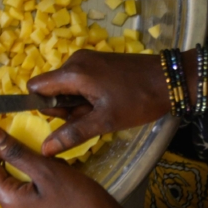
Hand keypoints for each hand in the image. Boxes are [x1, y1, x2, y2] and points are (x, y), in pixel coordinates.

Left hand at [0, 125, 121, 207]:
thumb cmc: (77, 197)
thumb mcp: (45, 169)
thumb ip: (15, 151)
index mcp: (8, 202)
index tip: (18, 136)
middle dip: (16, 156)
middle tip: (40, 150)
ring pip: (14, 179)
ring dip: (29, 164)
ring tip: (52, 163)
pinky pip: (25, 188)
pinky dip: (36, 175)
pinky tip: (56, 173)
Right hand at [27, 50, 171, 156]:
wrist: (171, 79)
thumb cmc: (137, 101)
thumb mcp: (105, 121)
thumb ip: (72, 134)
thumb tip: (44, 149)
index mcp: (72, 72)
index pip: (36, 86)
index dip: (43, 105)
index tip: (64, 118)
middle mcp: (74, 60)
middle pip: (52, 88)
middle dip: (66, 108)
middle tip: (92, 116)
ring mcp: (87, 58)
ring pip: (67, 86)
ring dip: (78, 103)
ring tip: (104, 110)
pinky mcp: (97, 61)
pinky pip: (80, 80)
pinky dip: (87, 94)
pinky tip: (107, 101)